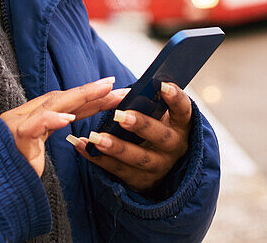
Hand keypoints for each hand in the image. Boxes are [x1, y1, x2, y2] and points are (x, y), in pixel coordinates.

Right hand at [0, 76, 127, 177]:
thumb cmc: (10, 166)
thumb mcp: (37, 149)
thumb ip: (51, 132)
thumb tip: (76, 124)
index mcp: (35, 118)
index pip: (68, 105)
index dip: (92, 97)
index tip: (115, 92)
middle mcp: (28, 115)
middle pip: (64, 99)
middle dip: (93, 92)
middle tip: (118, 86)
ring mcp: (20, 124)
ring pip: (53, 105)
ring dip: (80, 96)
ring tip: (104, 91)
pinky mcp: (15, 137)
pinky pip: (35, 126)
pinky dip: (51, 120)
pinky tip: (68, 118)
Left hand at [67, 81, 192, 194]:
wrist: (156, 165)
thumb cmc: (154, 127)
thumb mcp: (159, 116)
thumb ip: (149, 103)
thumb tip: (126, 88)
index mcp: (181, 125)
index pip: (183, 109)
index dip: (175, 98)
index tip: (161, 85)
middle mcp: (174, 147)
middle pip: (161, 136)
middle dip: (141, 125)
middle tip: (120, 115)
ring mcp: (158, 166)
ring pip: (138, 158)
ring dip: (116, 147)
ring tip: (96, 137)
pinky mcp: (140, 180)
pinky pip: (117, 170)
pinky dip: (98, 158)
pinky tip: (83, 146)